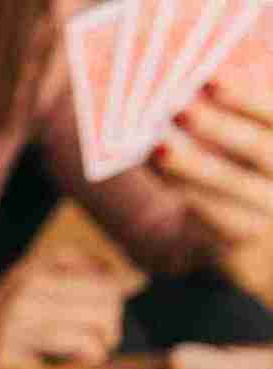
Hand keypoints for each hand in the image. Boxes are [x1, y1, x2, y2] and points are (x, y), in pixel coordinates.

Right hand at [0, 249, 133, 368]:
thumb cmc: (0, 322)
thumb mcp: (30, 284)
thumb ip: (76, 273)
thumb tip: (134, 281)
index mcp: (32, 270)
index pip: (104, 277)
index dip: (115, 299)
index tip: (101, 316)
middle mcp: (24, 292)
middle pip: (107, 302)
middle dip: (110, 326)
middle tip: (96, 342)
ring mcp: (16, 325)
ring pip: (95, 330)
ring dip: (99, 349)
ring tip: (82, 355)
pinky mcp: (11, 358)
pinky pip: (77, 355)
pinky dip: (82, 364)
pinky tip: (64, 367)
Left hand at [154, 82, 272, 258]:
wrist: (248, 231)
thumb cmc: (245, 169)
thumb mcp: (244, 140)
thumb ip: (227, 116)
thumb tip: (183, 86)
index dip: (246, 98)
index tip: (209, 80)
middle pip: (261, 147)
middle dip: (218, 127)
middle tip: (178, 110)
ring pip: (236, 183)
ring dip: (194, 165)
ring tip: (159, 149)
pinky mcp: (250, 236)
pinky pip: (218, 216)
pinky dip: (189, 193)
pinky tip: (164, 176)